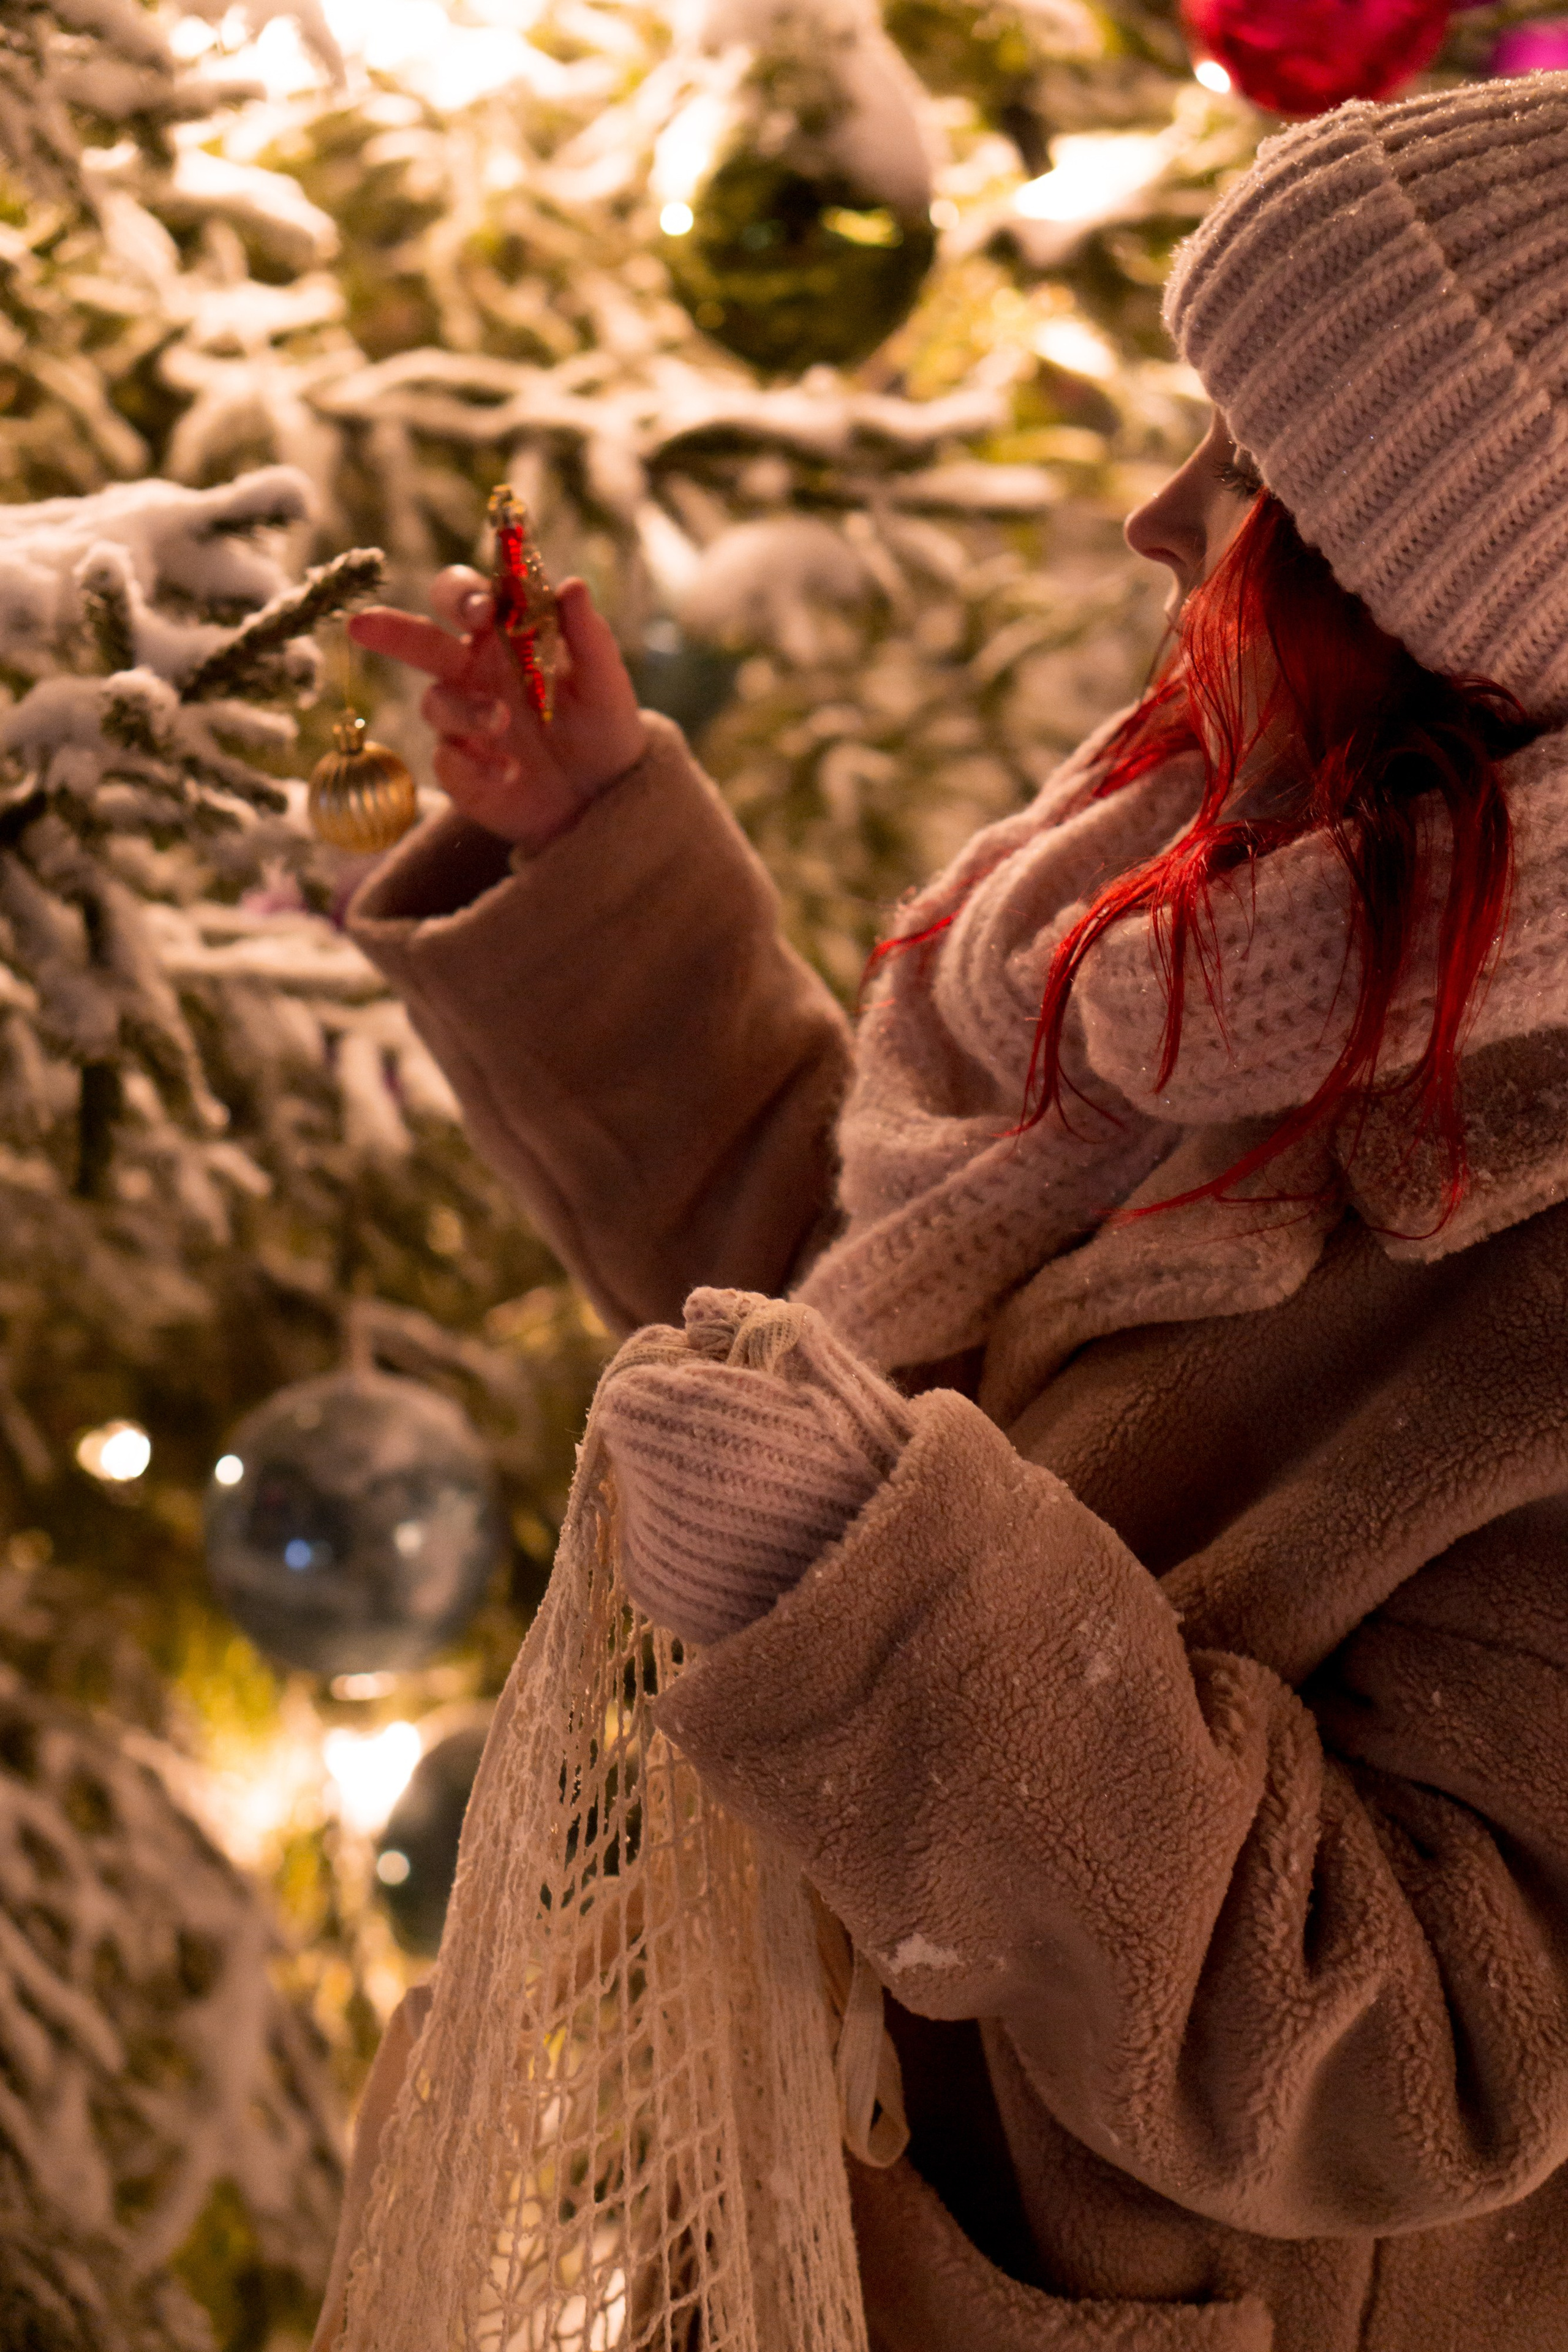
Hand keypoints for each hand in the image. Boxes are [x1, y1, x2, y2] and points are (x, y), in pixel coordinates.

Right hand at [347, 566, 648, 854]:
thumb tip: (572, 584)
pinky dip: (473, 764)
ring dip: (464, 708)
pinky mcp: (459, 768)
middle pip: (419, 639)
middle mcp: (472, 671)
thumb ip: (589, 635)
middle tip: (366, 624)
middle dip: (391, 629)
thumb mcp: (606, 683)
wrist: (604, 798)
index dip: (464, 596)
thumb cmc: (603, 728)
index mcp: (502, 635)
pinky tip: (508, 773)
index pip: (465, 598)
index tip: (483, 610)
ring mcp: (461, 720)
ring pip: (434, 701)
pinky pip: (446, 759)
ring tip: (501, 722)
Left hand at [598, 1289, 914, 1648]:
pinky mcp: (661, 1590)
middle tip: (746, 1445)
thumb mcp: (820, 1369)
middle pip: (632, 1439)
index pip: (631, 1389)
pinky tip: (741, 1534)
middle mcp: (650, 1483)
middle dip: (675, 1432)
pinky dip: (684, 1533)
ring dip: (677, 1483)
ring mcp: (652, 1544)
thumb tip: (695, 1305)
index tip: (721, 1394)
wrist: (890, 1569)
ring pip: (639, 1489)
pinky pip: (651, 1543)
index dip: (676, 1384)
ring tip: (753, 1495)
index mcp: (679, 1417)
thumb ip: (753, 1325)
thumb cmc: (864, 1458)